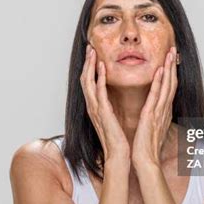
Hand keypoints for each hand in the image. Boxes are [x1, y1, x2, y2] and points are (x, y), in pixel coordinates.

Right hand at [80, 44, 130, 161]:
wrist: (119, 155)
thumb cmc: (117, 139)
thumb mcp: (112, 119)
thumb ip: (109, 108)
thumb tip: (111, 100)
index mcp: (95, 108)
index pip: (89, 83)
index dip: (89, 68)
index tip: (92, 55)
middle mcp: (92, 107)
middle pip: (85, 79)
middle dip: (86, 63)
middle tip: (89, 48)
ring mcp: (96, 110)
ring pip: (88, 82)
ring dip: (90, 65)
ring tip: (92, 52)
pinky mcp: (103, 113)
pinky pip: (98, 92)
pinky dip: (98, 77)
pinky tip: (101, 66)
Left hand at [132, 46, 177, 167]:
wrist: (145, 161)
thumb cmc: (147, 148)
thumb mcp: (152, 129)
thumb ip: (154, 119)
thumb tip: (153, 113)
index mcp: (163, 113)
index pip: (169, 89)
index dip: (171, 74)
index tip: (171, 61)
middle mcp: (164, 110)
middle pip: (171, 84)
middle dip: (173, 66)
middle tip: (173, 51)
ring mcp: (160, 112)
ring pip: (167, 86)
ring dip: (169, 69)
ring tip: (170, 54)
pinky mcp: (151, 115)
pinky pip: (156, 95)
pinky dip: (159, 82)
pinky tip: (160, 70)